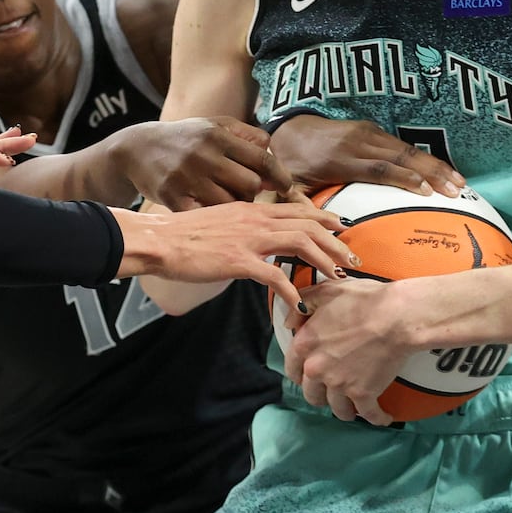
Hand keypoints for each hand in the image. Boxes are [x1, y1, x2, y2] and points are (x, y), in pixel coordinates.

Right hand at [114, 116, 291, 209]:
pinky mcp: (172, 198)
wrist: (136, 149)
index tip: (285, 187)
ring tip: (227, 201)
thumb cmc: (185, 139)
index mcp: (217, 135)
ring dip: (235, 208)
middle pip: (250, 185)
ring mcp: (187, 177)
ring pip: (231, 205)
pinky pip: (207, 216)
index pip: (262, 158)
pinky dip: (214, 216)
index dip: (279, 175)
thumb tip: (274, 163)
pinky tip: (210, 212)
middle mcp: (203, 155)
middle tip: (245, 193)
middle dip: (253, 193)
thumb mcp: (214, 126)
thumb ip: (247, 139)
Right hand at [114, 200, 353, 314]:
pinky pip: (275, 276)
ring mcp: (248, 239)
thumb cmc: (183, 235)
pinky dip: (292, 290)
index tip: (341, 227)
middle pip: (308, 224)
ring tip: (338, 276)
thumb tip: (256, 240)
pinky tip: (298, 303)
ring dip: (324, 260)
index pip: (297, 209)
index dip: (323, 217)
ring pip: (301, 243)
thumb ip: (242, 227)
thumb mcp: (219, 221)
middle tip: (352, 257)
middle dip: (335, 241)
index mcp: (250, 209)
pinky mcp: (239, 261)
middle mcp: (255, 219)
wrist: (159, 239)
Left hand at [274, 115, 464, 197]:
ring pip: (406, 149)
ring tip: (460, 183)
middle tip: (455, 190)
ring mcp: (366, 133)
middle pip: (400, 157)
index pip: (377, 169)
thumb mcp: (292, 187)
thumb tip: (319, 233)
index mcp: (340, 160)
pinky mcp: (372, 129)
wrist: (289, 129)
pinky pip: (402, 144)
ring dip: (435, 165)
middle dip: (431, 173)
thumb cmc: (292, 166)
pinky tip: (445, 172)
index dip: (404, 179)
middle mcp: (357, 143)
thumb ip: (301, 208)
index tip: (427, 192)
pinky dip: (426, 158)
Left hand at [282, 278, 411, 426]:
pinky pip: (368, 415)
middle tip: (332, 391)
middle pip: (312, 395)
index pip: (292, 369)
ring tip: (353, 405)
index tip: (308, 377)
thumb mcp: (325, 292)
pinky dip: (376, 418)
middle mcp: (317, 368)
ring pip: (337, 409)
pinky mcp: (363, 394)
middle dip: (321, 394)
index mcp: (304, 344)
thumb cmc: (363, 300)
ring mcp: (339, 384)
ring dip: (345, 409)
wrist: (395, 316)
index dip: (300, 374)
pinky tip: (381, 417)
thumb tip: (288, 323)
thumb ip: (302, 305)